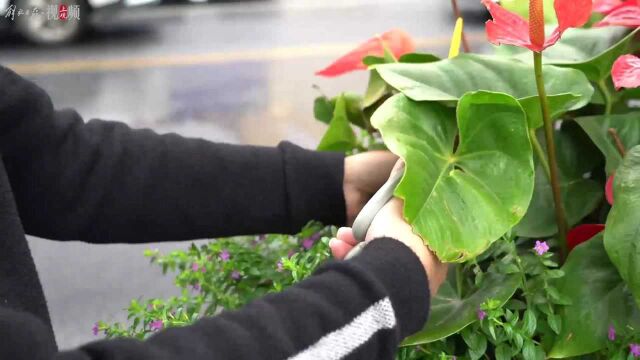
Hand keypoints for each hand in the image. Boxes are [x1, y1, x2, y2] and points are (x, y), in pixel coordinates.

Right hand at [332, 163, 447, 294]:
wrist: (387, 279)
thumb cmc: (400, 239)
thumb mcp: (399, 208)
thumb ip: (402, 192)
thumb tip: (407, 163)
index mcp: (438, 249)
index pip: (418, 229)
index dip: (393, 217)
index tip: (375, 211)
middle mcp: (427, 272)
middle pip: (393, 245)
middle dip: (365, 233)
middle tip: (346, 230)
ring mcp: (409, 287)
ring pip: (379, 260)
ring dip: (354, 247)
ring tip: (338, 240)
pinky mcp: (390, 300)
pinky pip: (372, 275)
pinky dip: (354, 263)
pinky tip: (337, 252)